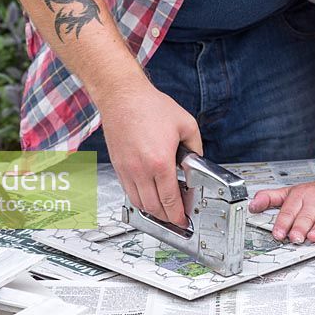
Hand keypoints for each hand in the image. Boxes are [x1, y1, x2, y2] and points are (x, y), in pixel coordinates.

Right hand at [96, 80, 201, 226]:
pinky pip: (128, 191)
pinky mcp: (118, 166)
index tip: (182, 219)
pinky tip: (148, 196)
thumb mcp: (186, 124)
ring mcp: (127, 169)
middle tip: (175, 218)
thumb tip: (196, 162)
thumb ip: (196, 147)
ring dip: (152, 211)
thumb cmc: (150, 106)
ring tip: (163, 210)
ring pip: (139, 202)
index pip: (170, 199)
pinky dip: (139, 199)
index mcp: (160, 161)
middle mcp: (141, 169)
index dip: (177, 214)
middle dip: (166, 217)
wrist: (122, 96)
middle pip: (153, 207)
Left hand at [248, 175, 314, 242]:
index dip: (283, 222)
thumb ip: (271, 198)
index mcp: (301, 195)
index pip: (289, 210)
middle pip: (306, 216)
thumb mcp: (293, 192)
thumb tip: (252, 204)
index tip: (278, 233)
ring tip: (313, 237)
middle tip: (294, 238)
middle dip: (300, 228)